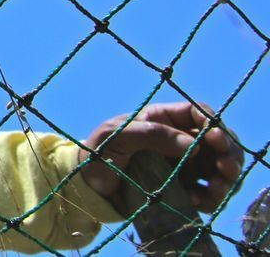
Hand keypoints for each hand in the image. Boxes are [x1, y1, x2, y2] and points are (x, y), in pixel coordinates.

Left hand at [80, 102, 242, 214]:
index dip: (213, 125)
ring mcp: (182, 165)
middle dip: (228, 155)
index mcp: (162, 119)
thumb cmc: (96, 153)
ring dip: (225, 179)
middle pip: (217, 142)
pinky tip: (199, 202)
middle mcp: (177, 140)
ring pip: (218, 168)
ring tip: (215, 190)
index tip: (216, 141)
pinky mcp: (182, 188)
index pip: (198, 113)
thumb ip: (151, 135)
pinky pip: (208, 192)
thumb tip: (192, 145)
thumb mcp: (116, 137)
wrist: (86, 187)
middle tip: (226, 171)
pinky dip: (212, 198)